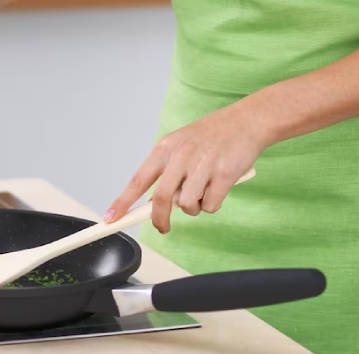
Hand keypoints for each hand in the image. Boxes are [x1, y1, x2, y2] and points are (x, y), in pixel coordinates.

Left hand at [104, 103, 273, 233]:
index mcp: (165, 149)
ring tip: (204, 190)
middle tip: (162, 227)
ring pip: (187, 205)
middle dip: (158, 220)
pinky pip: (210, 206)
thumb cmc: (212, 136)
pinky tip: (219, 187)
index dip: (122, 202)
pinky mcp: (224, 175)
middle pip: (160, 199)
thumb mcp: (181, 145)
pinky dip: (213, 204)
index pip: (138, 180)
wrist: (247, 120)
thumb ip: (167, 171)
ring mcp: (202, 165)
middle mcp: (181, 156)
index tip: (111, 218)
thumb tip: (154, 203)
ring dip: (194, 207)